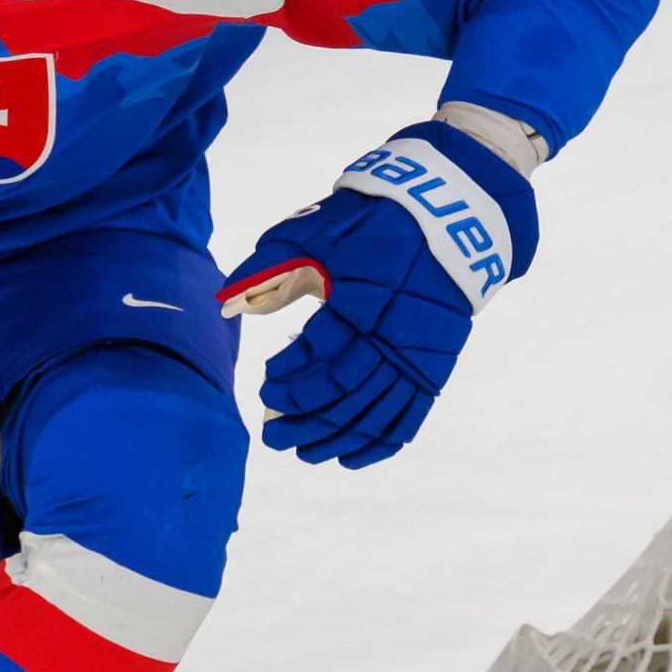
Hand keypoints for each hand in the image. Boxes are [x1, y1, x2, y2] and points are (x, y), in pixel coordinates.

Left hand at [218, 121, 535, 469]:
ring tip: (302, 452)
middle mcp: (394, 338)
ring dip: (335, 438)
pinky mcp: (436, 364)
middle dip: (303, 420)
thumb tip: (224, 300)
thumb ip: (266, 266)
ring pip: (374, 415)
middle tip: (270, 434)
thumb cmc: (369, 219)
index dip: (288, 380)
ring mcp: (419, 356)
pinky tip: (350, 459)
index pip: (320, 363)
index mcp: (361, 305)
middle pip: (344, 398)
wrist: (447, 212)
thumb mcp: (312, 231)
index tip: (263, 384)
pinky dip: (380, 443)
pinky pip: (409, 417)